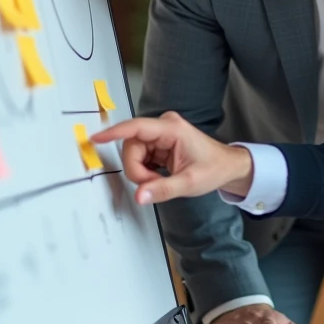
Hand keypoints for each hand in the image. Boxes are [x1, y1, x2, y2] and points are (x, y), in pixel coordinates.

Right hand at [91, 111, 253, 204]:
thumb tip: (139, 196)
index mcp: (172, 129)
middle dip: (137, 168)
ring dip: (142, 171)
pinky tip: (159, 175)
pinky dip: (145, 170)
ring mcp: (161, 135)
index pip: (136, 128)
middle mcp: (164, 127)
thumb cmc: (214, 169)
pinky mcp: (159, 143)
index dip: (114, 132)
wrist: (228, 166)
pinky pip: (140, 157)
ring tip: (160, 180)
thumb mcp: (189, 183)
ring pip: (134, 153)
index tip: (96, 138)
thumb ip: (163, 190)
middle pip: (131, 146)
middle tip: (153, 183)